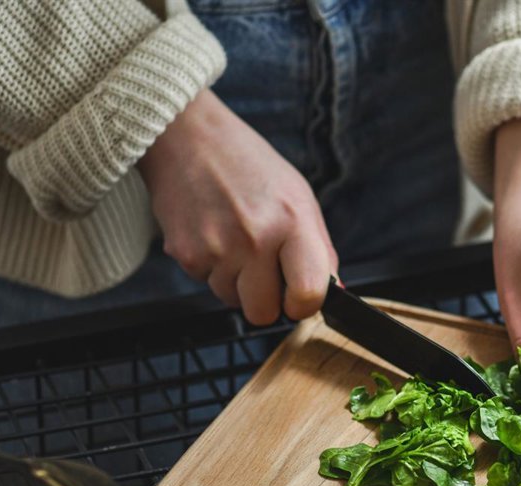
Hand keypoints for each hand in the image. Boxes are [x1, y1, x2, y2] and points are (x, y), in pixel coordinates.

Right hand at [138, 90, 336, 323]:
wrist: (187, 138)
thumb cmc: (248, 166)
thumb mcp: (298, 197)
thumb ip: (319, 249)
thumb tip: (335, 290)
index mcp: (292, 222)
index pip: (308, 293)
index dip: (304, 304)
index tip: (298, 296)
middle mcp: (255, 238)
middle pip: (264, 313)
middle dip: (265, 299)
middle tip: (261, 267)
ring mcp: (217, 248)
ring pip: (232, 300)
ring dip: (235, 280)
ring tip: (233, 238)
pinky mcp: (185, 254)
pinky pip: (206, 284)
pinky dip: (210, 266)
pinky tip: (212, 233)